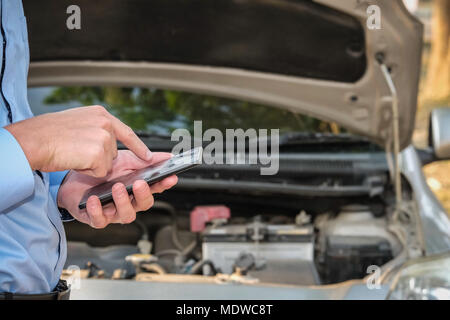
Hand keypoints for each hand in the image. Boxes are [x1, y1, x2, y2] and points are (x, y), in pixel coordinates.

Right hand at [5, 105, 150, 176]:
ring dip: (91, 165)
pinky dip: (87, 172)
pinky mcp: (99, 154)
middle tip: (76, 150)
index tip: (149, 156)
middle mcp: (105, 123)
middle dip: (98, 158)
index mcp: (101, 114)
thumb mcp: (77, 122)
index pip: (126, 132)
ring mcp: (103, 138)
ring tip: (73, 154)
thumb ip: (96, 128)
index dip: (138, 146)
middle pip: (114, 153)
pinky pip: (100, 172)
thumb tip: (108, 141)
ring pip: (107, 164)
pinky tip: (74, 161)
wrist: (32, 140)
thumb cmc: (47, 134)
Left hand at [58, 150, 177, 227]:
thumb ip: (145, 159)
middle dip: (143, 194)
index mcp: (138, 189)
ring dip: (123, 202)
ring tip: (117, 188)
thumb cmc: (102, 171)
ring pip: (126, 215)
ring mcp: (114, 212)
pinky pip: (100, 220)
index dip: (165, 184)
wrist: (73, 178)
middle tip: (139, 183)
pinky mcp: (96, 218)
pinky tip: (94, 199)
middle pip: (144, 204)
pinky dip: (97, 210)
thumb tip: (168, 157)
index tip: (170, 177)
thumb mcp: (124, 160)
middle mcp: (129, 202)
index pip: (156, 187)